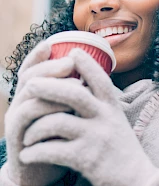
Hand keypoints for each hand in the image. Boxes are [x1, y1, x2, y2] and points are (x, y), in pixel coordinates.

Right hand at [1, 40, 74, 185]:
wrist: (41, 172)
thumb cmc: (56, 138)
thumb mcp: (60, 114)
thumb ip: (66, 95)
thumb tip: (86, 75)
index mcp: (30, 94)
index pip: (30, 69)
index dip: (38, 55)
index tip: (52, 43)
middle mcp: (19, 101)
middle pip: (30, 76)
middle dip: (50, 66)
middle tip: (70, 62)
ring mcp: (16, 117)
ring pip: (30, 92)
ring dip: (52, 85)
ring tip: (75, 82)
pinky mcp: (17, 133)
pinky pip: (29, 114)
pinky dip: (47, 105)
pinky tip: (66, 104)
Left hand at [19, 49, 158, 185]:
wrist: (134, 179)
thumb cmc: (117, 144)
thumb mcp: (114, 117)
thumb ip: (98, 101)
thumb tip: (78, 80)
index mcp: (111, 106)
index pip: (99, 79)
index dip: (86, 63)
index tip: (73, 52)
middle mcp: (105, 117)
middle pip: (74, 94)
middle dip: (49, 86)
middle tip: (29, 84)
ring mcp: (96, 138)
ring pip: (58, 122)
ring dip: (36, 128)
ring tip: (25, 135)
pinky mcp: (87, 159)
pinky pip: (54, 151)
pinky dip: (36, 152)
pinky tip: (27, 154)